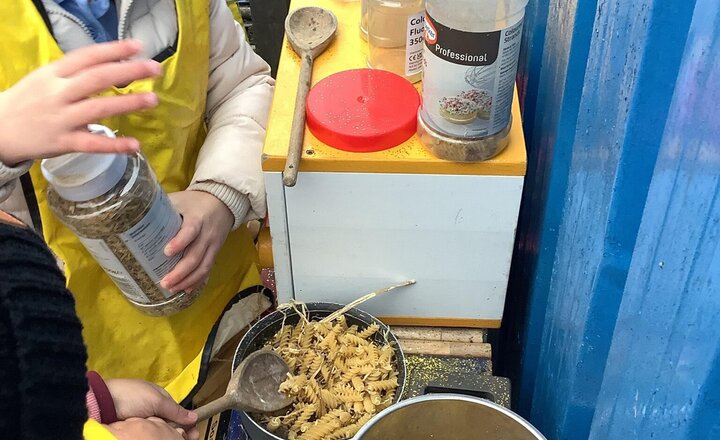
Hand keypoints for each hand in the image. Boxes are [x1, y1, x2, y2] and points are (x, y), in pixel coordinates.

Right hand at [0, 39, 160, 165]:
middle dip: (128, 71)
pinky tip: (135, 145)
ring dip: (127, 103)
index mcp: (53, 74)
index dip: (113, 50)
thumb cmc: (30, 101)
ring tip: (152, 99)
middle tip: (155, 68)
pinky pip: (92, 144)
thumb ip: (76, 73)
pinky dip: (114, 145)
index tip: (138, 46)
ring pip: (97, 109)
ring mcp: (61, 118)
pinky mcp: (63, 142)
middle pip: (96, 79)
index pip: (86, 57)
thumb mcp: (46, 79)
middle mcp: (58, 93)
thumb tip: (114, 63)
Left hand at [105, 379, 197, 439]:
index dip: (186, 422)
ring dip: (169, 434)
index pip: (177, 411)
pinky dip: (155, 435)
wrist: (102, 403)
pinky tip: (161, 438)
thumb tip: (194, 417)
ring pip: (160, 428)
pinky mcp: (132, 428)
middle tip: (188, 439)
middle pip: (170, 422)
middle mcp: (152, 407)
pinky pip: (148, 433)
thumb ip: (175, 410)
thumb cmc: (131, 396)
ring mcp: (142, 418)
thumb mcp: (156, 400)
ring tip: (176, 439)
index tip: (193, 434)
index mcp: (159, 396)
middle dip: (180, 430)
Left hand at [161, 191, 233, 292]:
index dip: (180, 242)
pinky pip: (207, 269)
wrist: (222, 202)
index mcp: (197, 218)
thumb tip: (133, 213)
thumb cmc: (195, 201)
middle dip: (180, 272)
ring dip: (187, 280)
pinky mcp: (215, 252)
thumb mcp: (179, 199)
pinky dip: (197, 281)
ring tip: (172, 288)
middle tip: (164, 282)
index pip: (190, 231)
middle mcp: (206, 234)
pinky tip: (186, 289)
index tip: (166, 252)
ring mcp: (212, 245)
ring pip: (203, 267)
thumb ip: (162, 208)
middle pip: (195, 256)